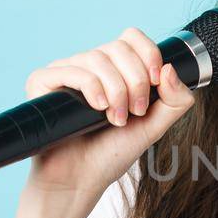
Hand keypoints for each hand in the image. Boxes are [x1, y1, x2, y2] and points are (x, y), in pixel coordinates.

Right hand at [22, 27, 195, 197]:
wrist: (80, 180)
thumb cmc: (112, 153)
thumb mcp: (154, 126)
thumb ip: (175, 101)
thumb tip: (169, 67)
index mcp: (115, 69)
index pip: (131, 37)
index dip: (148, 54)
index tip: (155, 82)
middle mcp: (89, 65)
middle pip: (119, 47)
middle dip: (136, 81)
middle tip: (136, 112)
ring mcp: (65, 72)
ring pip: (98, 58)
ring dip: (116, 90)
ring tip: (117, 119)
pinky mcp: (42, 82)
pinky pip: (72, 69)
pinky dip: (92, 87)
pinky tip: (98, 109)